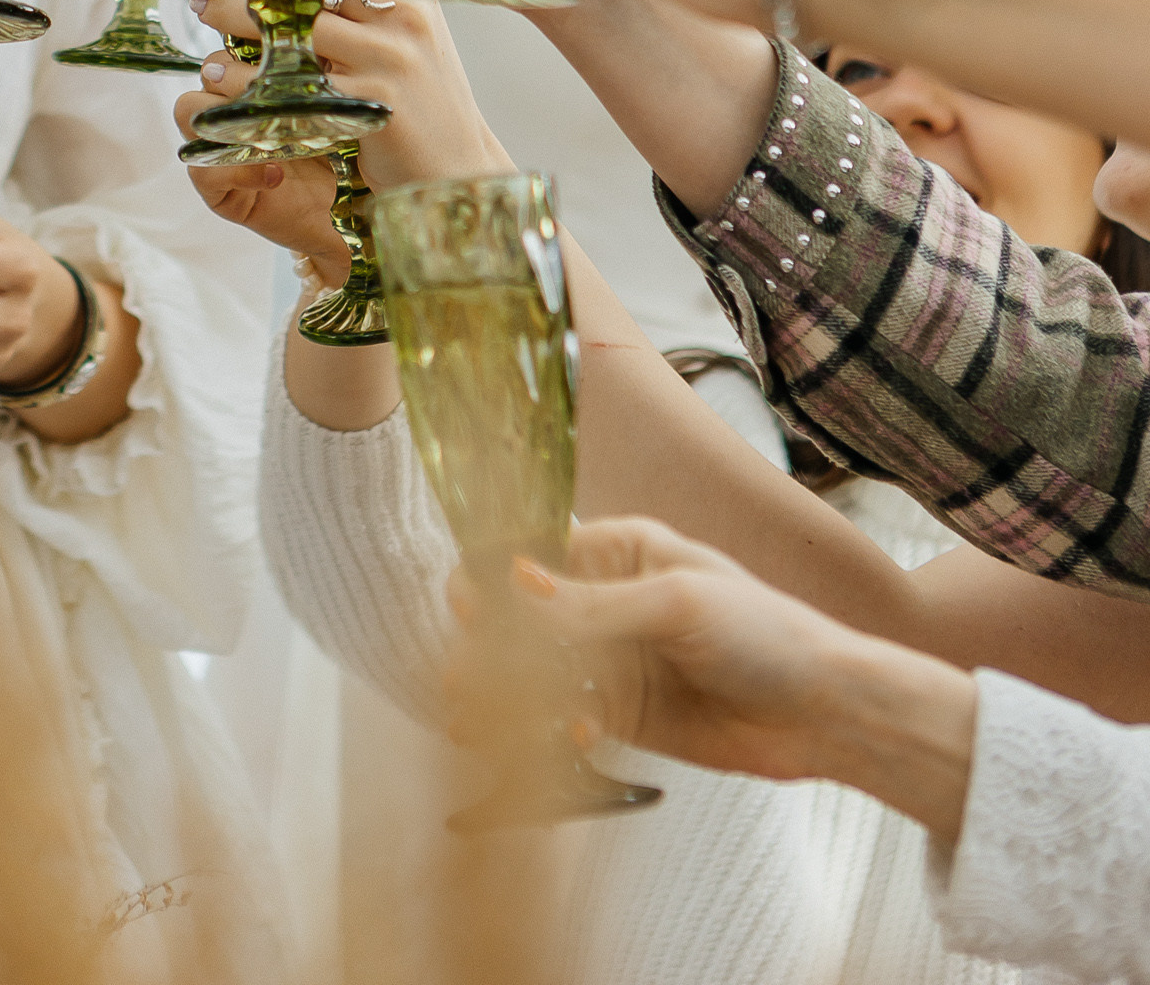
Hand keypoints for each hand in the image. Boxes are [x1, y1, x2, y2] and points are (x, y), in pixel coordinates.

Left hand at [175, 0, 502, 270]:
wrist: (457, 177)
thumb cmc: (414, 107)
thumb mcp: (396, 41)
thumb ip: (355, 4)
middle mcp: (401, 15)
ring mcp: (391, 58)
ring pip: (296, 25)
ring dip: (237, 15)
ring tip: (199, 13)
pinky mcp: (375, 105)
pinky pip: (297, 85)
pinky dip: (249, 78)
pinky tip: (217, 74)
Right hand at [496, 517, 975, 835]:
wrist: (825, 711)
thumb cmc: (765, 633)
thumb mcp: (676, 605)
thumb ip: (592, 604)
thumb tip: (515, 581)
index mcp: (622, 549)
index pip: (538, 550)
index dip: (494, 573)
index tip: (463, 602)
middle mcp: (611, 600)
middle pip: (530, 617)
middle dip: (492, 644)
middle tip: (461, 676)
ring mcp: (618, 659)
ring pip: (544, 672)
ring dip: (511, 693)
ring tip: (478, 719)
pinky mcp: (628, 715)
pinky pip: (574, 716)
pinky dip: (558, 728)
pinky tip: (571, 737)